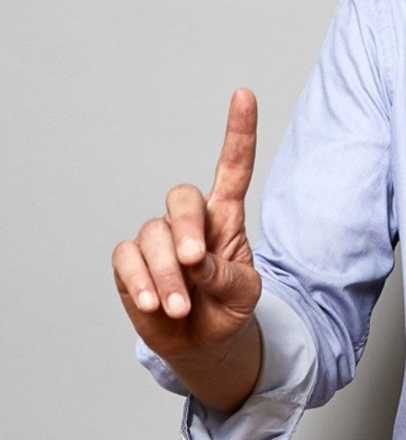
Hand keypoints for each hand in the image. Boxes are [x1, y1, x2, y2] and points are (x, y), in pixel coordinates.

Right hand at [112, 89, 262, 370]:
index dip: (239, 133)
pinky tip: (152, 305)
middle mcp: (190, 221)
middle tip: (193, 260)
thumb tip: (194, 260)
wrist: (204, 345)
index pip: (233, 168)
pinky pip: (127, 258)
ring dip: (167, 276)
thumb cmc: (230, 310)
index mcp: (226, 218)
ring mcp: (158, 240)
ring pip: (152, 234)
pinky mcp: (131, 263)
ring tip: (179, 308)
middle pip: (182, 197)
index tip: (244, 95)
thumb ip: (227, 274)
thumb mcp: (245, 294)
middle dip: (185, 227)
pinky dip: (140, 282)